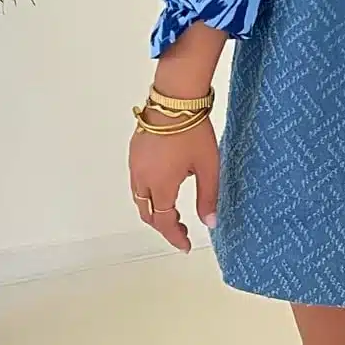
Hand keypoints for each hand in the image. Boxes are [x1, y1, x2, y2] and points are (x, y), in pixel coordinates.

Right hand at [129, 112, 218, 253]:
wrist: (174, 99)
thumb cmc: (193, 130)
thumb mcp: (208, 166)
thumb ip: (208, 197)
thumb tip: (210, 223)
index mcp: (161, 184)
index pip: (164, 221)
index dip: (175, 237)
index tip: (185, 245)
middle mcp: (142, 178)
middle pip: (148, 213)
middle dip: (163, 226)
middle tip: (181, 231)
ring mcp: (135, 164)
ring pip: (139, 198)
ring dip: (154, 210)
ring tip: (173, 213)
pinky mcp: (134, 152)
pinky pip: (136, 182)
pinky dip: (148, 194)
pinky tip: (164, 188)